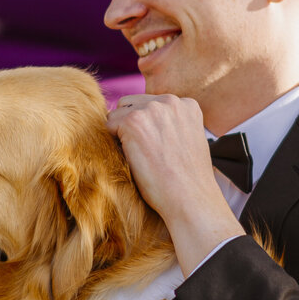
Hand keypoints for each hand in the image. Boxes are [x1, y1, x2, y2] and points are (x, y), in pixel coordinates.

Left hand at [108, 93, 242, 274]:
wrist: (189, 198)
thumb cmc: (188, 180)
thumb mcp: (188, 141)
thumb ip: (171, 126)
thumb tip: (147, 125)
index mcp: (187, 105)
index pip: (151, 104)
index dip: (147, 127)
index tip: (155, 147)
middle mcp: (170, 101)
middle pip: (131, 104)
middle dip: (131, 126)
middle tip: (144, 153)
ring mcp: (151, 109)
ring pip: (117, 114)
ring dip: (121, 134)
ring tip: (139, 157)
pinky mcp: (133, 121)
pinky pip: (108, 126)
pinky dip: (114, 143)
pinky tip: (132, 160)